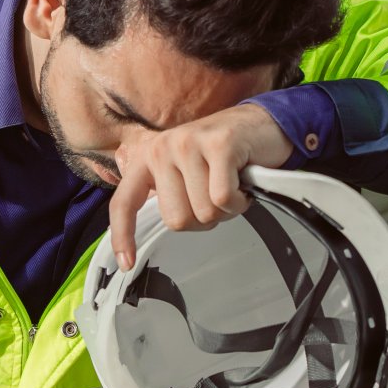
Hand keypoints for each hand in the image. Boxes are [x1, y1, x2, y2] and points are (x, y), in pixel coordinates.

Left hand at [108, 102, 294, 268]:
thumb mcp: (185, 173)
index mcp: (149, 158)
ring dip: (225, 210)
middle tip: (217, 197)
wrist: (263, 124)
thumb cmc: (225, 156)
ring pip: (203, 211)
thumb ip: (169, 195)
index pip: (124, 202)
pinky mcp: (219, 145)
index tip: (127, 263)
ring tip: (231, 186)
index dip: (123, 236)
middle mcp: (162, 148)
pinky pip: (223, 199)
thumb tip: (164, 226)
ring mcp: (189, 144)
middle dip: (203, 219)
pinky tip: (243, 186)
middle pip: (177, 220)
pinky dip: (239, 202)